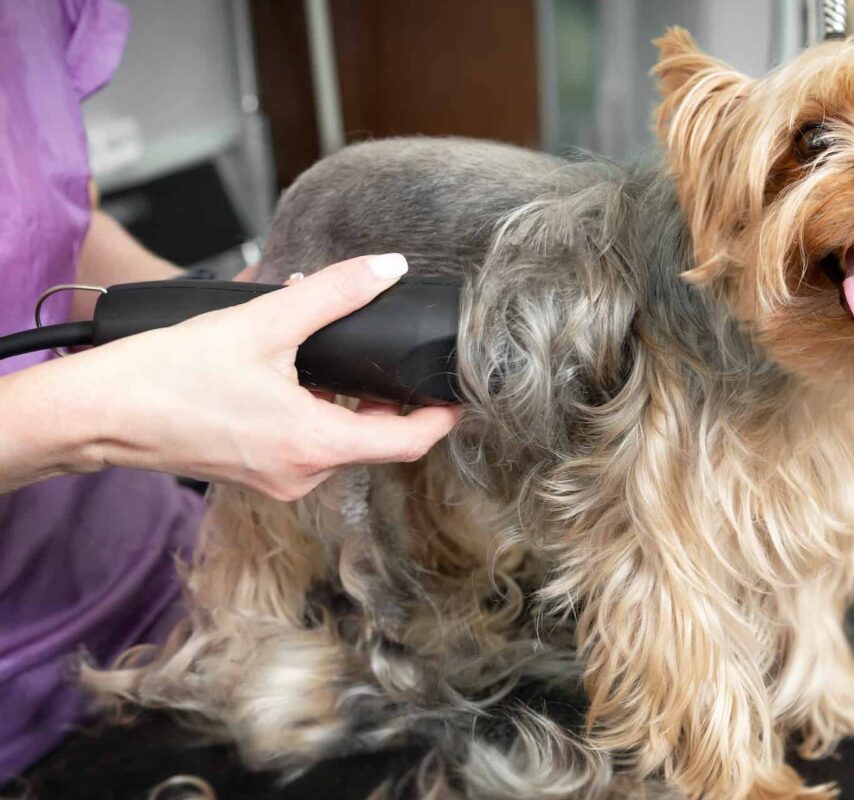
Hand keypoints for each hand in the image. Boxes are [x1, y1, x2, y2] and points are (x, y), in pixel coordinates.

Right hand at [65, 253, 459, 499]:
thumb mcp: (263, 323)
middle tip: (371, 346)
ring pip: (335, 437)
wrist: (98, 414)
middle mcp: (303, 473)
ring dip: (340, 395)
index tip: (457, 394)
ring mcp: (278, 478)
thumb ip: (334, 294)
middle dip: (378, 390)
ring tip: (317, 346)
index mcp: (317, 445)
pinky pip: (302, 441)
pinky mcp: (254, 472)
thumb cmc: (168, 376)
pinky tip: (286, 368)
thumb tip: (385, 269)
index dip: (440, 417)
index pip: (409, 443)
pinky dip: (309, 407)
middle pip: (373, 437)